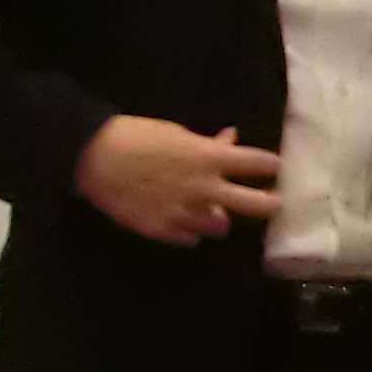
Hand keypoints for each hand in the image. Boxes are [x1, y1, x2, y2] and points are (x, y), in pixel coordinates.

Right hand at [76, 119, 280, 245]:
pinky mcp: (164, 230)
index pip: (254, 163)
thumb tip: (229, 140)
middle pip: (252, 204)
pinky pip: (190, 238)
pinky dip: (191, 230)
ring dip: (220, 219)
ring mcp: (185, 214)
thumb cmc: (136, 136)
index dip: (269, 165)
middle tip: (275, 203)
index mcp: (208, 159)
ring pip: (219, 227)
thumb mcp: (177, 134)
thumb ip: (206, 144)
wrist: (95, 157)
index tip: (276, 167)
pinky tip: (187, 224)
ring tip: (217, 214)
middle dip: (268, 204)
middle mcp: (204, 189)